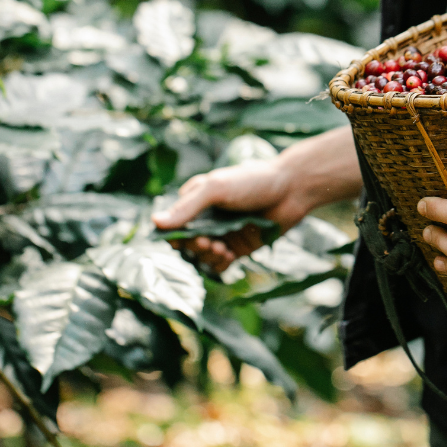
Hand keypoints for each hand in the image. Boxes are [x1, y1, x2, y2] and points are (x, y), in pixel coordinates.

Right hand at [152, 160, 308, 272]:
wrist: (291, 189)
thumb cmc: (252, 181)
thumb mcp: (216, 188)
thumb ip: (187, 207)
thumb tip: (155, 222)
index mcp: (196, 201)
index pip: (173, 225)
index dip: (174, 236)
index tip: (184, 238)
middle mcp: (207, 219)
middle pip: (187, 244)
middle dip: (194, 247)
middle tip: (209, 243)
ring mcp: (223, 234)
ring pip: (203, 256)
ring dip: (207, 257)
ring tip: (222, 249)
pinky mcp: (239, 247)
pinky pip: (221, 264)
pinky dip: (220, 265)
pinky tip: (229, 256)